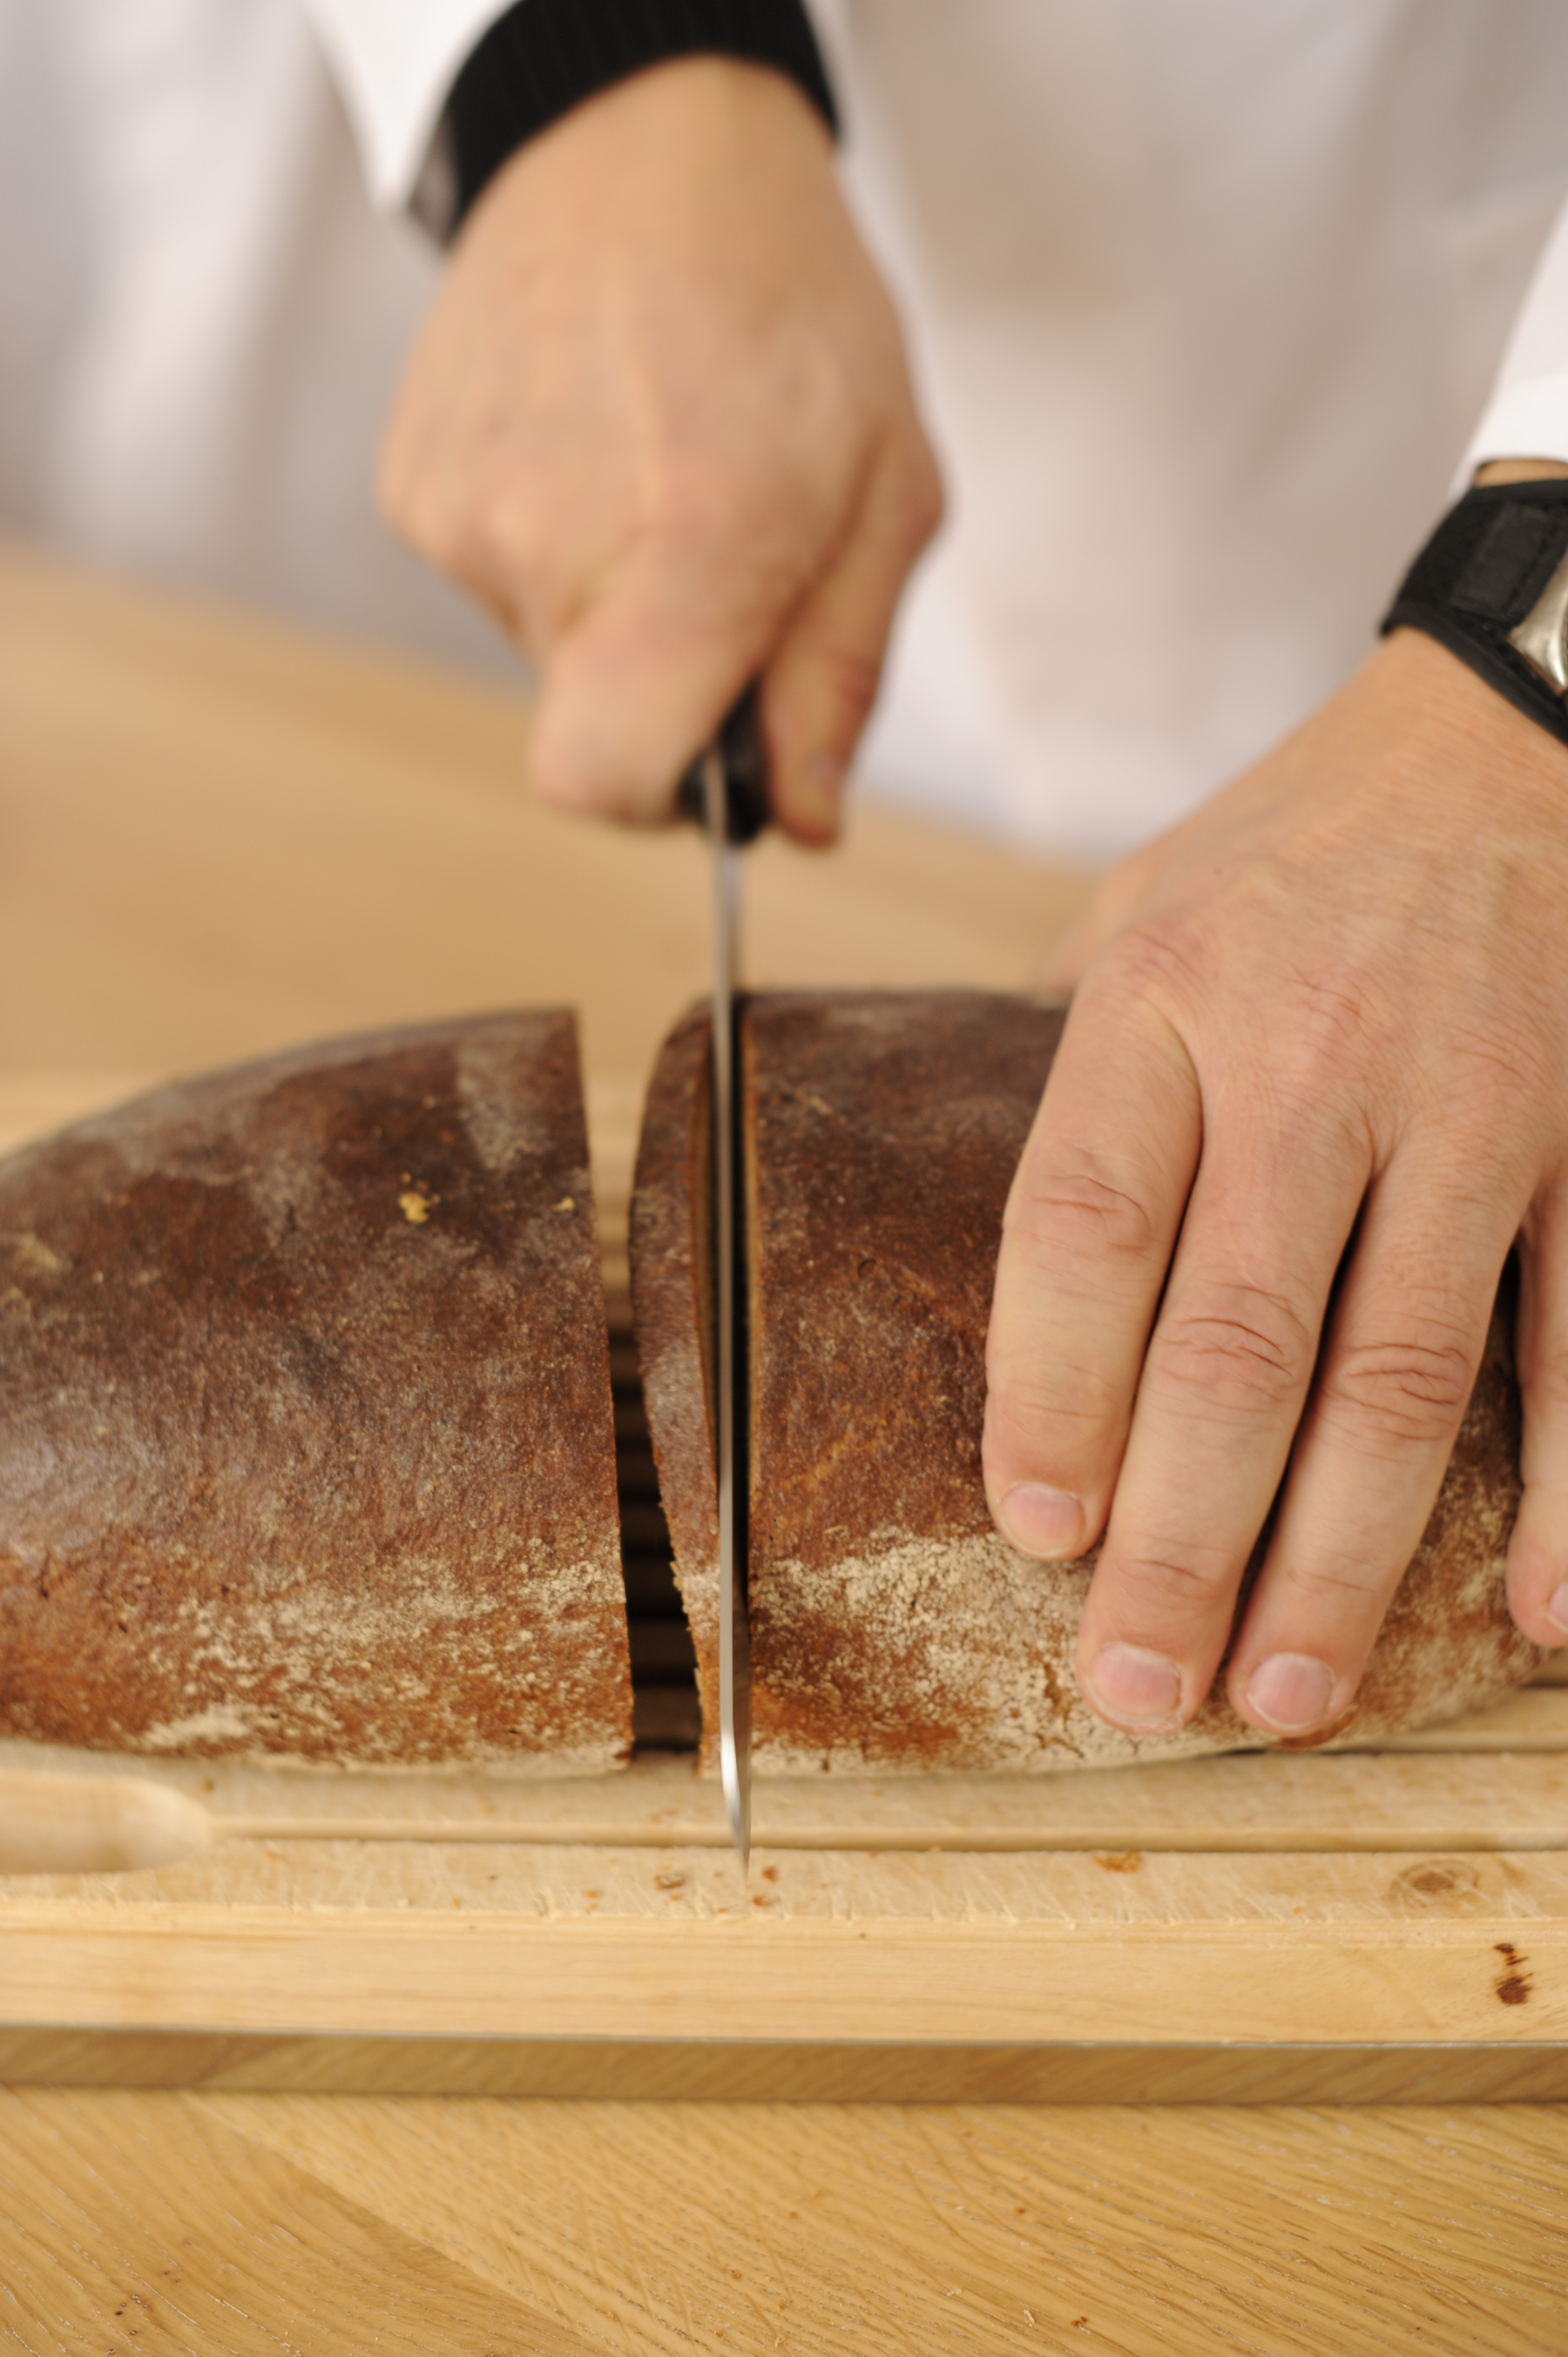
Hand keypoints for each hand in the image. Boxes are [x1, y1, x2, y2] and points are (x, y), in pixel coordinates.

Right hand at [378, 58, 941, 844]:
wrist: (640, 139)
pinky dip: (553, 550)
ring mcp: (459, 513)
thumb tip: (797, 822)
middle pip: (590, 728)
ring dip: (612, 608)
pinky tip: (593, 450)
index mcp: (690, 547)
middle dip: (667, 686)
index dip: (669, 797)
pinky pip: (494, 584)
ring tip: (655, 474)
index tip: (722, 751)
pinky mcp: (409, 486)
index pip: (608, 782)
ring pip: (545, 656)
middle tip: (722, 565)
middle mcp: (550, 539)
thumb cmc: (789, 310)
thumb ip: (839, 679)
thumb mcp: (886, 495)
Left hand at [983, 625, 1567, 1740]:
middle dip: (1181, 1540)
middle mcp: (1310, 1058)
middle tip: (1138, 1691)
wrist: (1520, 718)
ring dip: (1343, 1556)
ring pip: (1400, 1370)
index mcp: (1163, 1000)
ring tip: (1285, 1697)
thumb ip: (1071, 1064)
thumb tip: (1002, 1235)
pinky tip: (1534, 1614)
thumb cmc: (1301, 840)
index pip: (1083, 1225)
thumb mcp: (1139, 904)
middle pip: (1234, 1340)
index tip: (1036, 1536)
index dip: (1050, 1394)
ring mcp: (1472, 1102)